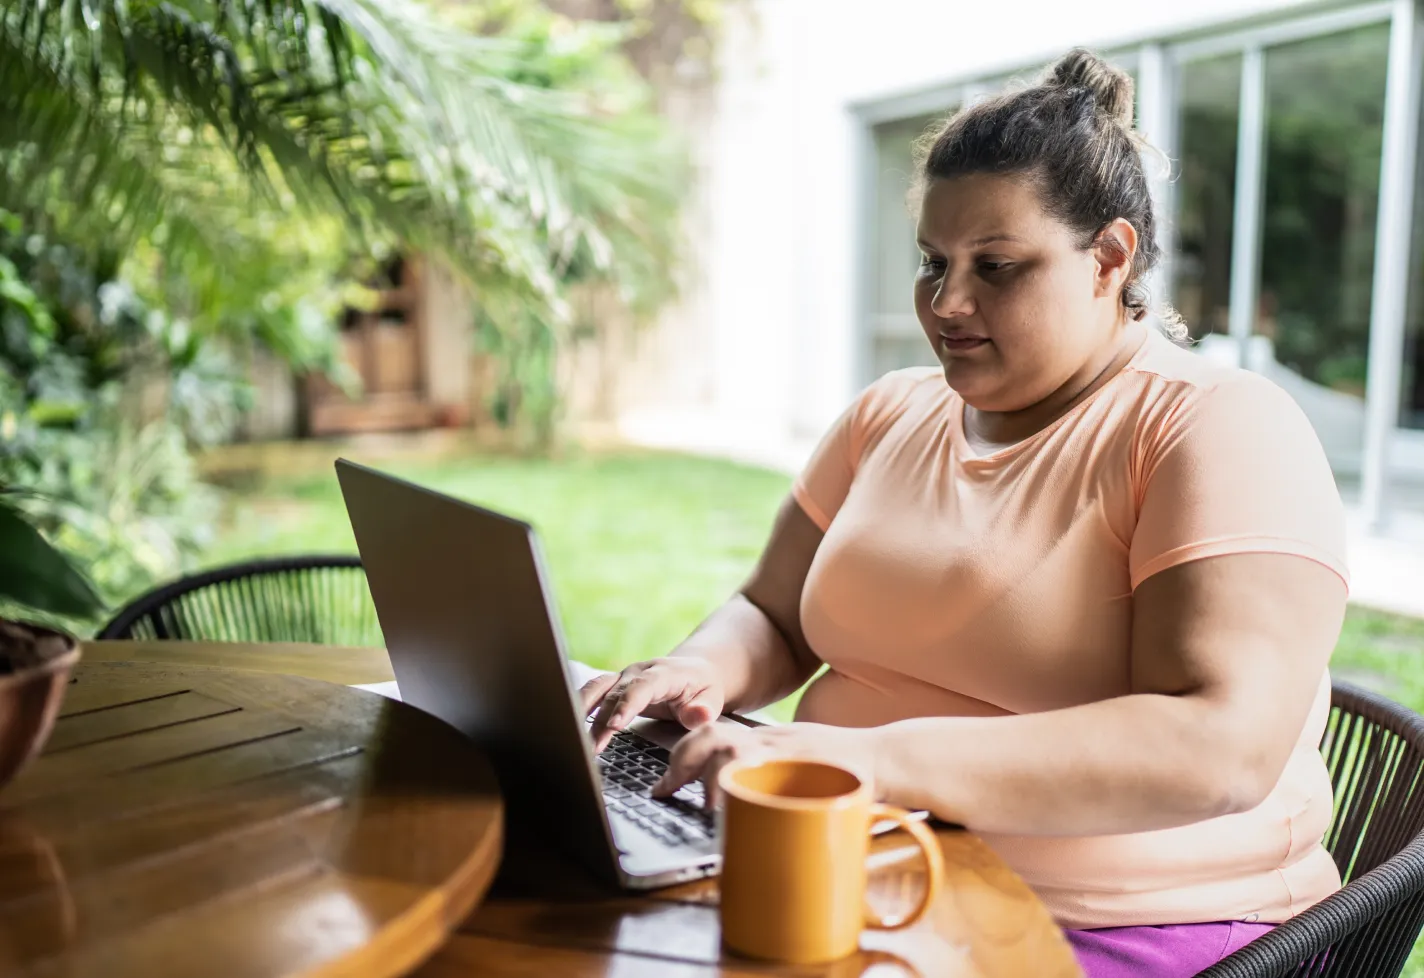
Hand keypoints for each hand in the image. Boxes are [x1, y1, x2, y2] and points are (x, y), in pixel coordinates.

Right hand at [580, 656, 726, 752]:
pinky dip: (580, 708)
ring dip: (583, 712)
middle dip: (601, 721)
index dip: (627, 704)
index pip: (643, 687)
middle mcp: (639, 671)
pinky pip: (592, 692)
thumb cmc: (702, 690)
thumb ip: (704, 710)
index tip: (615, 725)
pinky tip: (570, 727)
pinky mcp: (614, 685)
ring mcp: (624, 676)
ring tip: (576, 741)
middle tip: (592, 748)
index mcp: (664, 673)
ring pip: (597, 689)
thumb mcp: (712, 700)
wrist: (695, 672)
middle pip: (614, 693)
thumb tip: (697, 715)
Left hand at [653, 720, 880, 806]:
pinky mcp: (808, 765)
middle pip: (713, 736)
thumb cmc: (847, 769)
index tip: (662, 783)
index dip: (681, 755)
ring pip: (732, 748)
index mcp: (767, 740)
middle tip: (663, 790)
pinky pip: (766, 771)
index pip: (712, 733)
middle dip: (681, 761)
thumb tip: (731, 814)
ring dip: (707, 772)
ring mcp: (789, 751)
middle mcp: (772, 740)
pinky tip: (728, 806)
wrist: (893, 756)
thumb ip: (769, 779)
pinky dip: (742, 785)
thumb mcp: (800, 767)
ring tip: (697, 801)